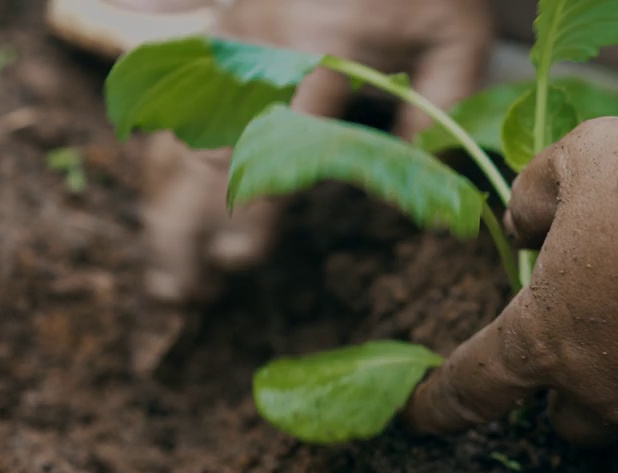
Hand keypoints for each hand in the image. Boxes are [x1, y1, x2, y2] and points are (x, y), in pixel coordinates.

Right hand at [141, 0, 494, 304]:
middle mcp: (253, 52)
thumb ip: (443, 105)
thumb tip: (421, 175)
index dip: (250, 210)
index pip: (271, 148)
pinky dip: (166, 165)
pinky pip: (180, 110)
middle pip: (203, 154)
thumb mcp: (454, 33)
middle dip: (182, 230)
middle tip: (177, 295)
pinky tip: (163, 206)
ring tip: (163, 272)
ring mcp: (228, 46)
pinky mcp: (221, 40)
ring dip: (165, 208)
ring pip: (179, 136)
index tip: (238, 260)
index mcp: (310, 50)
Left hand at [404, 116, 617, 442]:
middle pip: (565, 421)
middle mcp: (600, 387)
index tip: (417, 418)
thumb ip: (537, 194)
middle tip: (600, 338)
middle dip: (569, 390)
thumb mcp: (582, 158)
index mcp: (545, 335)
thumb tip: (525, 225)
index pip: (474, 384)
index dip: (440, 404)